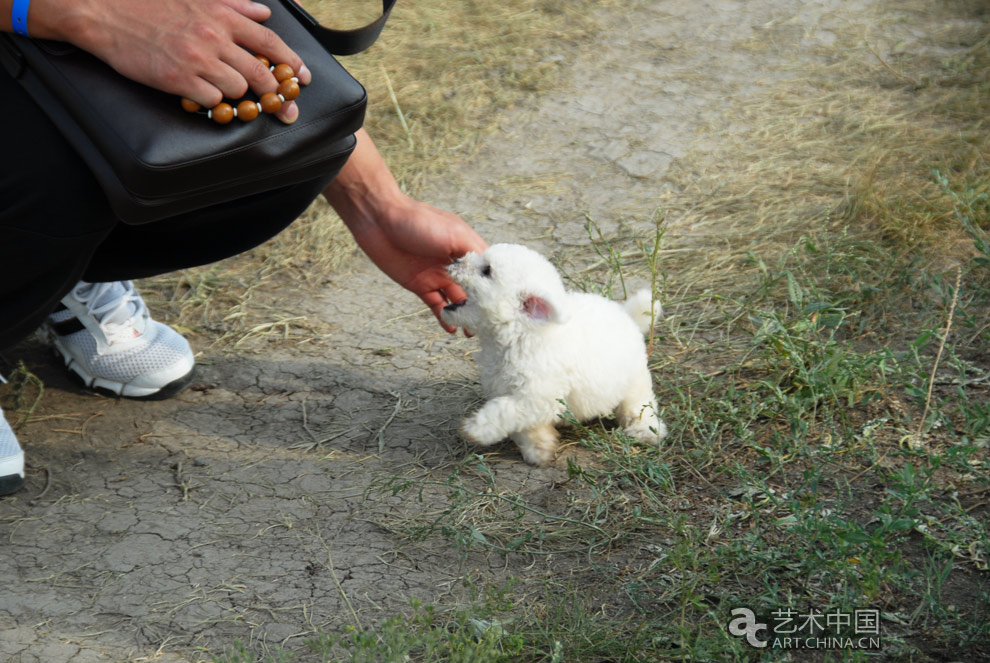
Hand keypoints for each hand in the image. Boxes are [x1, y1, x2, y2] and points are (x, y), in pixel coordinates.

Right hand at [29, 0, 310, 122]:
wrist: (106, 12)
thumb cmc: (150, 5)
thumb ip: (235, 5)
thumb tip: (263, 11)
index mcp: (222, 16)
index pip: (270, 42)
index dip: (291, 62)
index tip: (302, 77)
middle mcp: (215, 37)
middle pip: (261, 72)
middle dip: (273, 90)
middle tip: (277, 101)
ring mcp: (198, 60)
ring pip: (239, 89)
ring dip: (236, 94)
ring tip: (222, 88)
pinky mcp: (180, 80)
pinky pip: (212, 101)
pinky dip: (212, 102)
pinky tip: (202, 94)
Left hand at [350, 199, 486, 332]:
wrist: (379, 220)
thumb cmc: (419, 221)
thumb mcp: (454, 234)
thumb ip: (474, 253)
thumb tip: (493, 274)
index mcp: (466, 248)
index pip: (487, 272)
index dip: (496, 287)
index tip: (506, 305)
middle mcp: (454, 263)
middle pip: (473, 290)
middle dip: (482, 307)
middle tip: (491, 325)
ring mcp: (437, 275)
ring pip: (456, 301)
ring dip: (465, 316)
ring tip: (473, 332)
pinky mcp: (420, 285)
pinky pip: (436, 305)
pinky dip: (444, 317)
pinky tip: (453, 329)